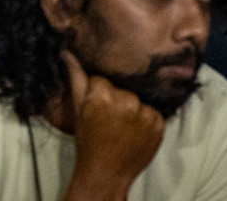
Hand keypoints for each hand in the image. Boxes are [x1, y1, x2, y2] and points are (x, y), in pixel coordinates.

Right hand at [61, 50, 164, 200]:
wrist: (106, 173)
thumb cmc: (88, 141)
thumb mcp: (78, 109)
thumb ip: (76, 78)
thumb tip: (67, 53)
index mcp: (103, 95)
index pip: (102, 80)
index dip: (97, 92)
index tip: (95, 107)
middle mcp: (127, 101)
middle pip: (122, 88)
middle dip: (116, 98)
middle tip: (109, 117)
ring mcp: (146, 114)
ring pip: (138, 99)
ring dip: (133, 107)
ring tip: (123, 124)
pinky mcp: (160, 125)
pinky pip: (154, 112)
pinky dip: (146, 118)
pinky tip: (136, 130)